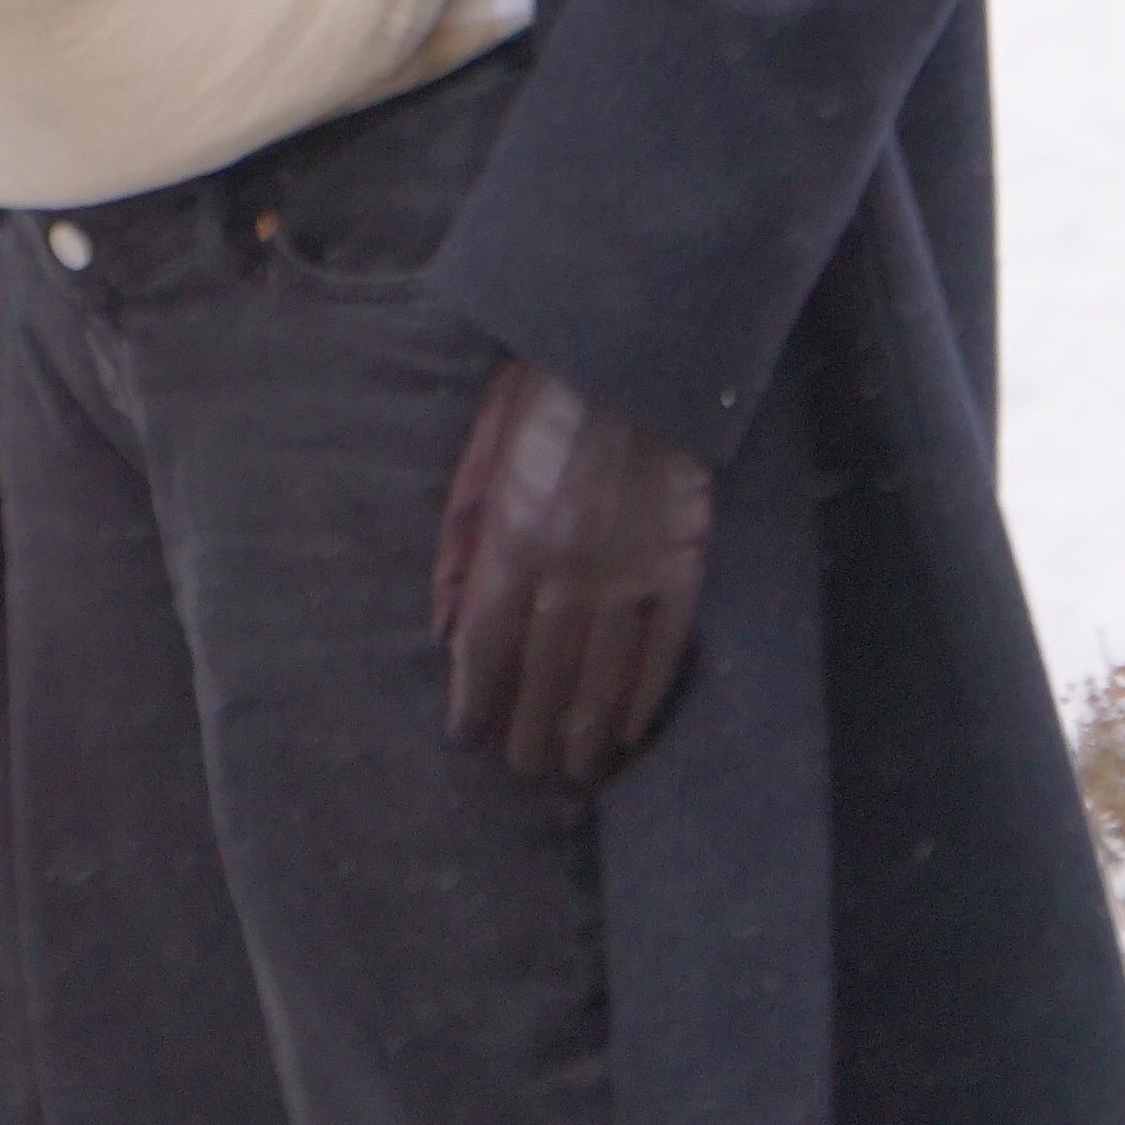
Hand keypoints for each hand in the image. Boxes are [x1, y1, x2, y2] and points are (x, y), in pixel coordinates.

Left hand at [433, 359, 712, 788]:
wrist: (637, 353)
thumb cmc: (546, 395)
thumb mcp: (481, 456)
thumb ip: (460, 544)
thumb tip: (443, 624)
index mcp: (512, 540)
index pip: (486, 647)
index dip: (476, 700)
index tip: (470, 735)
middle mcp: (569, 570)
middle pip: (543, 676)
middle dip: (529, 732)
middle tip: (523, 769)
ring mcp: (630, 572)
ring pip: (602, 677)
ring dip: (582, 732)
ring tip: (571, 771)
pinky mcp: (681, 566)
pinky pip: (663, 649)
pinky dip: (644, 697)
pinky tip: (626, 731)